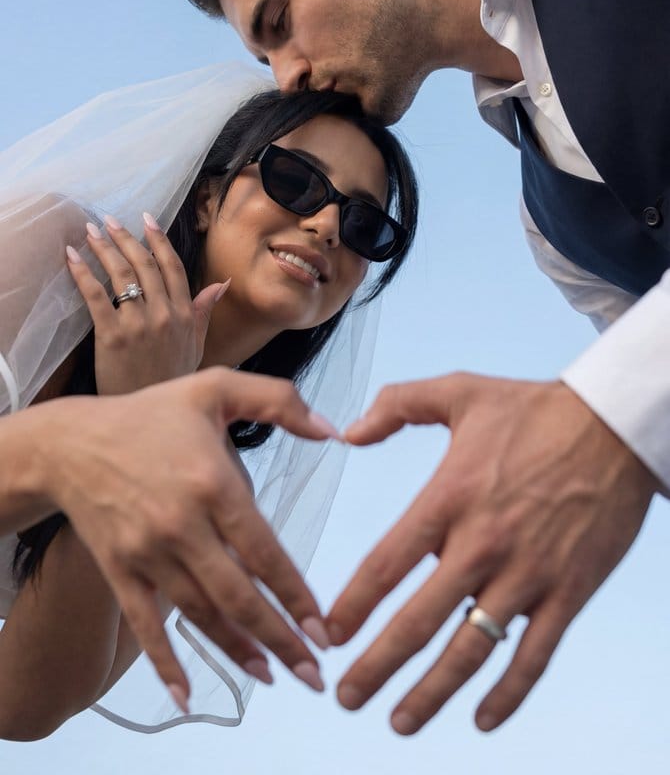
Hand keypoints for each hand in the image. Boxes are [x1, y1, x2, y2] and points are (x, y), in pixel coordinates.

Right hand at [40, 368, 338, 708]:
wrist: (72, 442)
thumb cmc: (152, 413)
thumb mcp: (216, 387)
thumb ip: (279, 400)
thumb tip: (333, 431)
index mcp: (210, 481)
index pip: (263, 550)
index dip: (295, 594)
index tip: (324, 627)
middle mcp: (180, 524)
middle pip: (237, 595)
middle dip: (280, 638)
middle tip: (314, 672)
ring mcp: (148, 553)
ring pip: (200, 615)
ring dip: (238, 651)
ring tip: (274, 677)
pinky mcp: (121, 572)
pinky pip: (145, 626)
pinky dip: (166, 664)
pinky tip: (188, 695)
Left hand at [66, 213, 224, 393]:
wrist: (150, 419)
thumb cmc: (170, 381)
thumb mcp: (196, 346)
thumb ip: (204, 311)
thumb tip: (221, 284)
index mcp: (184, 315)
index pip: (173, 268)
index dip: (159, 240)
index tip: (147, 220)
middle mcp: (165, 315)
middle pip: (145, 265)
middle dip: (126, 238)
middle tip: (110, 220)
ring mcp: (139, 324)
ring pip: (122, 275)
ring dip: (104, 248)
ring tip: (91, 231)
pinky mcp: (112, 336)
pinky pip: (96, 296)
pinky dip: (83, 273)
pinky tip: (72, 257)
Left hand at [327, 373, 658, 733]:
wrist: (614, 425)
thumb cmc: (533, 408)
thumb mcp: (459, 390)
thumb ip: (397, 405)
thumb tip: (347, 433)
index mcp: (449, 497)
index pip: (385, 563)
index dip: (351, 605)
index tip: (328, 632)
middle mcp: (482, 543)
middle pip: (417, 621)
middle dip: (376, 666)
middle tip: (345, 696)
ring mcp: (527, 573)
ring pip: (470, 651)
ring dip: (431, 693)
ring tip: (398, 721)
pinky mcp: (567, 592)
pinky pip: (533, 656)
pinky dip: (508, 695)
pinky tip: (481, 719)